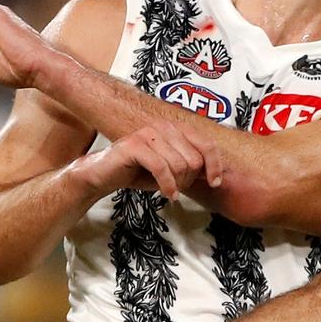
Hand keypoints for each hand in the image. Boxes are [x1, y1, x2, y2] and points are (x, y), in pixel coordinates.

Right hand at [74, 121, 223, 199]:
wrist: (104, 175)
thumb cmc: (139, 171)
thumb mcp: (171, 170)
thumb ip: (192, 168)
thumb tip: (216, 174)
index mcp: (176, 129)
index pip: (206, 144)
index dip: (215, 165)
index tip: (215, 183)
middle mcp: (164, 127)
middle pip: (194, 159)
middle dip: (189, 180)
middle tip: (177, 187)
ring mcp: (149, 134)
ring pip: (179, 164)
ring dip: (177, 184)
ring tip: (168, 189)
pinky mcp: (135, 145)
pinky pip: (162, 167)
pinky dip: (167, 185)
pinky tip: (168, 194)